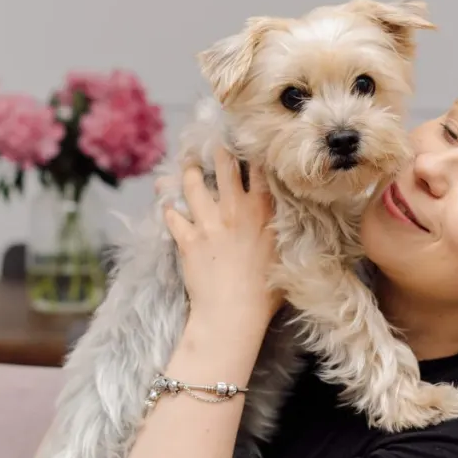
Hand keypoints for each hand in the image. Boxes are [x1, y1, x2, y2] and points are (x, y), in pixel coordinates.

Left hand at [160, 147, 280, 328]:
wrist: (234, 315)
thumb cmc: (266, 291)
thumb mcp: (287, 253)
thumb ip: (285, 227)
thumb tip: (291, 213)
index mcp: (262, 210)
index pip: (258, 168)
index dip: (252, 151)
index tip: (248, 142)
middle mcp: (234, 209)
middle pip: (223, 166)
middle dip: (218, 151)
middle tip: (214, 145)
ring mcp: (208, 222)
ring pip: (191, 183)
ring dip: (187, 171)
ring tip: (186, 165)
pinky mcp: (187, 239)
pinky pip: (171, 214)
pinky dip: (167, 206)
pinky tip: (166, 201)